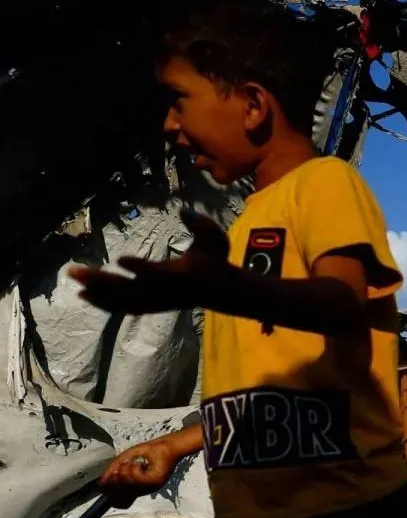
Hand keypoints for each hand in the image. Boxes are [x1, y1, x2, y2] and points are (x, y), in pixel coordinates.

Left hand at [68, 209, 232, 314]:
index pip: (157, 274)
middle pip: (128, 290)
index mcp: (180, 275)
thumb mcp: (214, 239)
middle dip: (101, 280)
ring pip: (121, 300)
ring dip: (96, 290)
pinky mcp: (150, 306)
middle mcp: (163, 292)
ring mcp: (155, 301)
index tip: (120, 259)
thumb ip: (201, 224)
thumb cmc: (215, 261)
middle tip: (74, 270)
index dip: (139, 268)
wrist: (221, 291)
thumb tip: (183, 209)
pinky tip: (83, 294)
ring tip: (74, 278)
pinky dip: (102, 303)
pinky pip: (122, 307)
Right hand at [98, 438, 182, 505]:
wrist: (167, 446)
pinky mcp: (155, 481)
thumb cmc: (148, 452)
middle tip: (122, 467)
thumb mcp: (125, 459)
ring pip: (127, 484)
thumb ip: (113, 470)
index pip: (121, 502)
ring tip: (133, 463)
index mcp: (137, 488)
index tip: (106, 484)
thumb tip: (101, 483)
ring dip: (125, 470)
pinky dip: (133, 469)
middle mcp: (143, 490)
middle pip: (120, 493)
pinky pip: (136, 478)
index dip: (111, 494)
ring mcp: (150, 487)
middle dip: (116, 478)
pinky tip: (139, 463)